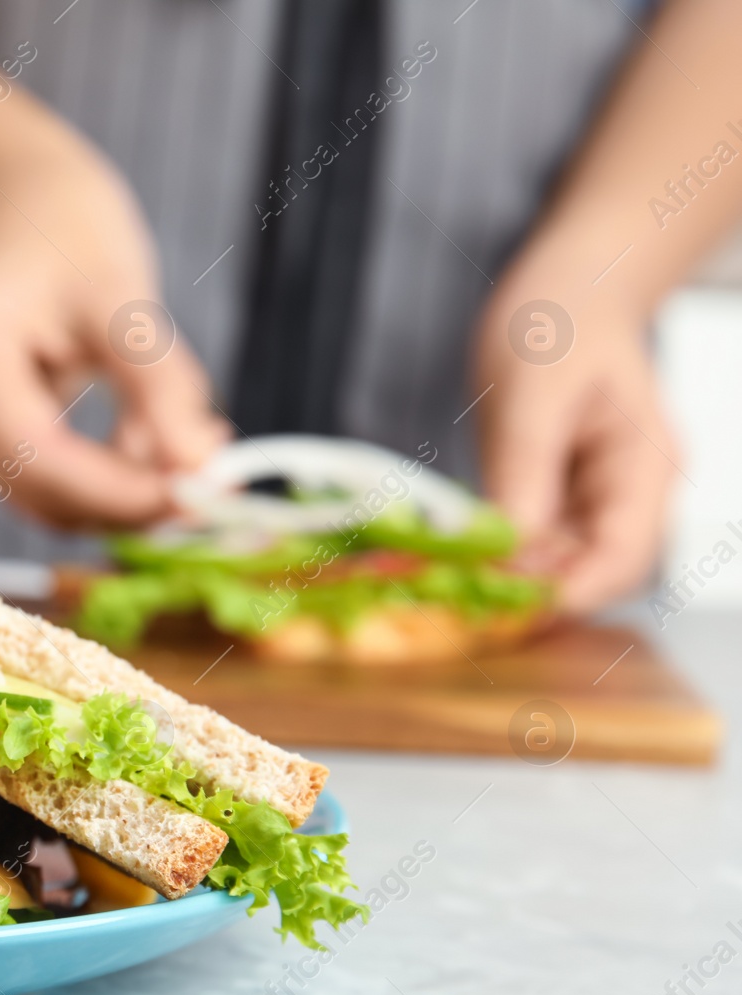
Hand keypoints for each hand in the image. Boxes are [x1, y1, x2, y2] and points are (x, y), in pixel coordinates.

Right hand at [0, 158, 226, 529]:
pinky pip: (36, 479)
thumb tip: (202, 472)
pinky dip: (98, 479)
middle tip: (211, 487)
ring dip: (118, 497)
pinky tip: (149, 445)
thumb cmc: (69, 233)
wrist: (16, 206)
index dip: (117, 493)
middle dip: (126, 503)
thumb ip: (162, 391)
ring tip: (189, 453)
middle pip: (34, 490)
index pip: (36, 457)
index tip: (199, 497)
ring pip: (38, 497)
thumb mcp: (126, 300)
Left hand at [474, 285, 678, 613]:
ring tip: (453, 581)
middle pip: (591, 570)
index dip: (574, 592)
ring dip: (512, 576)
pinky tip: (459, 554)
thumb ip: (525, 475)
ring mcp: (591, 493)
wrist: (566, 285)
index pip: (624, 556)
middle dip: (536, 590)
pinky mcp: (554, 489)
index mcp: (643, 466)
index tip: (514, 606)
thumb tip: (509, 550)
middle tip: (466, 601)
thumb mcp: (533, 395)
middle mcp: (626, 491)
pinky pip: (532, 536)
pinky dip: (500, 550)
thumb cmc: (560, 321)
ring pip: (558, 560)